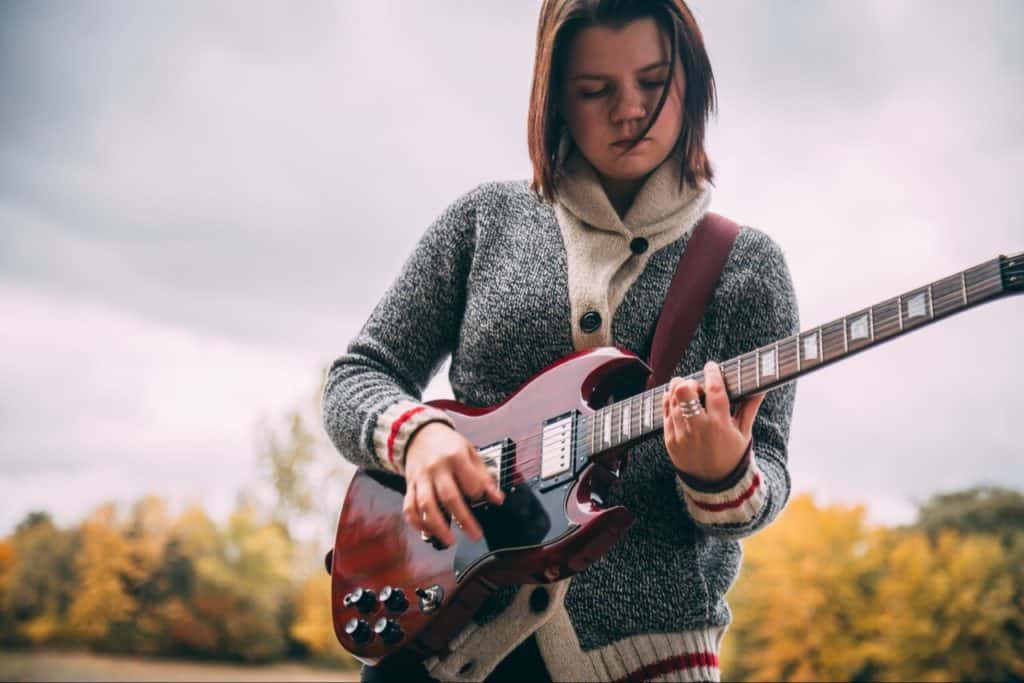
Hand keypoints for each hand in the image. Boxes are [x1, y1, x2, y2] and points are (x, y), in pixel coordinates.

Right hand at [402, 422, 504, 545]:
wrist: (419, 434)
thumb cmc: (448, 445)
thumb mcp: (470, 452)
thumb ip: (484, 476)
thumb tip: (497, 499)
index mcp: (455, 457)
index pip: (469, 481)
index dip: (478, 493)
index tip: (482, 499)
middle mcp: (436, 468)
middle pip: (449, 497)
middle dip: (463, 519)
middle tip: (475, 535)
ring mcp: (420, 478)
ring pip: (425, 506)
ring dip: (438, 527)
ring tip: (450, 541)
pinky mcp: (409, 486)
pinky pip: (409, 508)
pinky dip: (417, 523)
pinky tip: (429, 532)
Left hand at [662, 361, 763, 481]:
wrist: (715, 486)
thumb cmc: (732, 456)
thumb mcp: (744, 433)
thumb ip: (750, 407)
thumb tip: (762, 387)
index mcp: (720, 424)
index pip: (714, 389)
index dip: (712, 373)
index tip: (712, 367)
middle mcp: (698, 428)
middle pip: (684, 390)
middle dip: (690, 382)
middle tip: (697, 386)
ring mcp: (681, 434)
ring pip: (672, 399)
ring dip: (678, 390)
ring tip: (688, 392)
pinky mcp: (669, 440)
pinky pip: (664, 412)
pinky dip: (670, 402)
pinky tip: (678, 402)